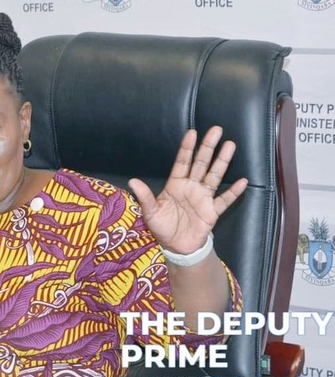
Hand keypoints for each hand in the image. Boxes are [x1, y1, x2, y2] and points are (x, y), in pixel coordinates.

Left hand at [127, 126, 247, 253]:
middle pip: (201, 164)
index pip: (182, 162)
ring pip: (214, 176)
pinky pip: (225, 200)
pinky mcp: (212, 212)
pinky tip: (242, 181)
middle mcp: (191, 187)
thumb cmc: (162, 226)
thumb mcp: (150, 212)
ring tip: (230, 145)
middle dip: (208, 147)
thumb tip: (133, 181)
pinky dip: (233, 192)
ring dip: (222, 162)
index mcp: (175, 184)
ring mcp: (203, 198)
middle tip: (216, 129)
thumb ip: (145, 197)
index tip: (192, 133)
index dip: (187, 148)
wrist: (175, 246)